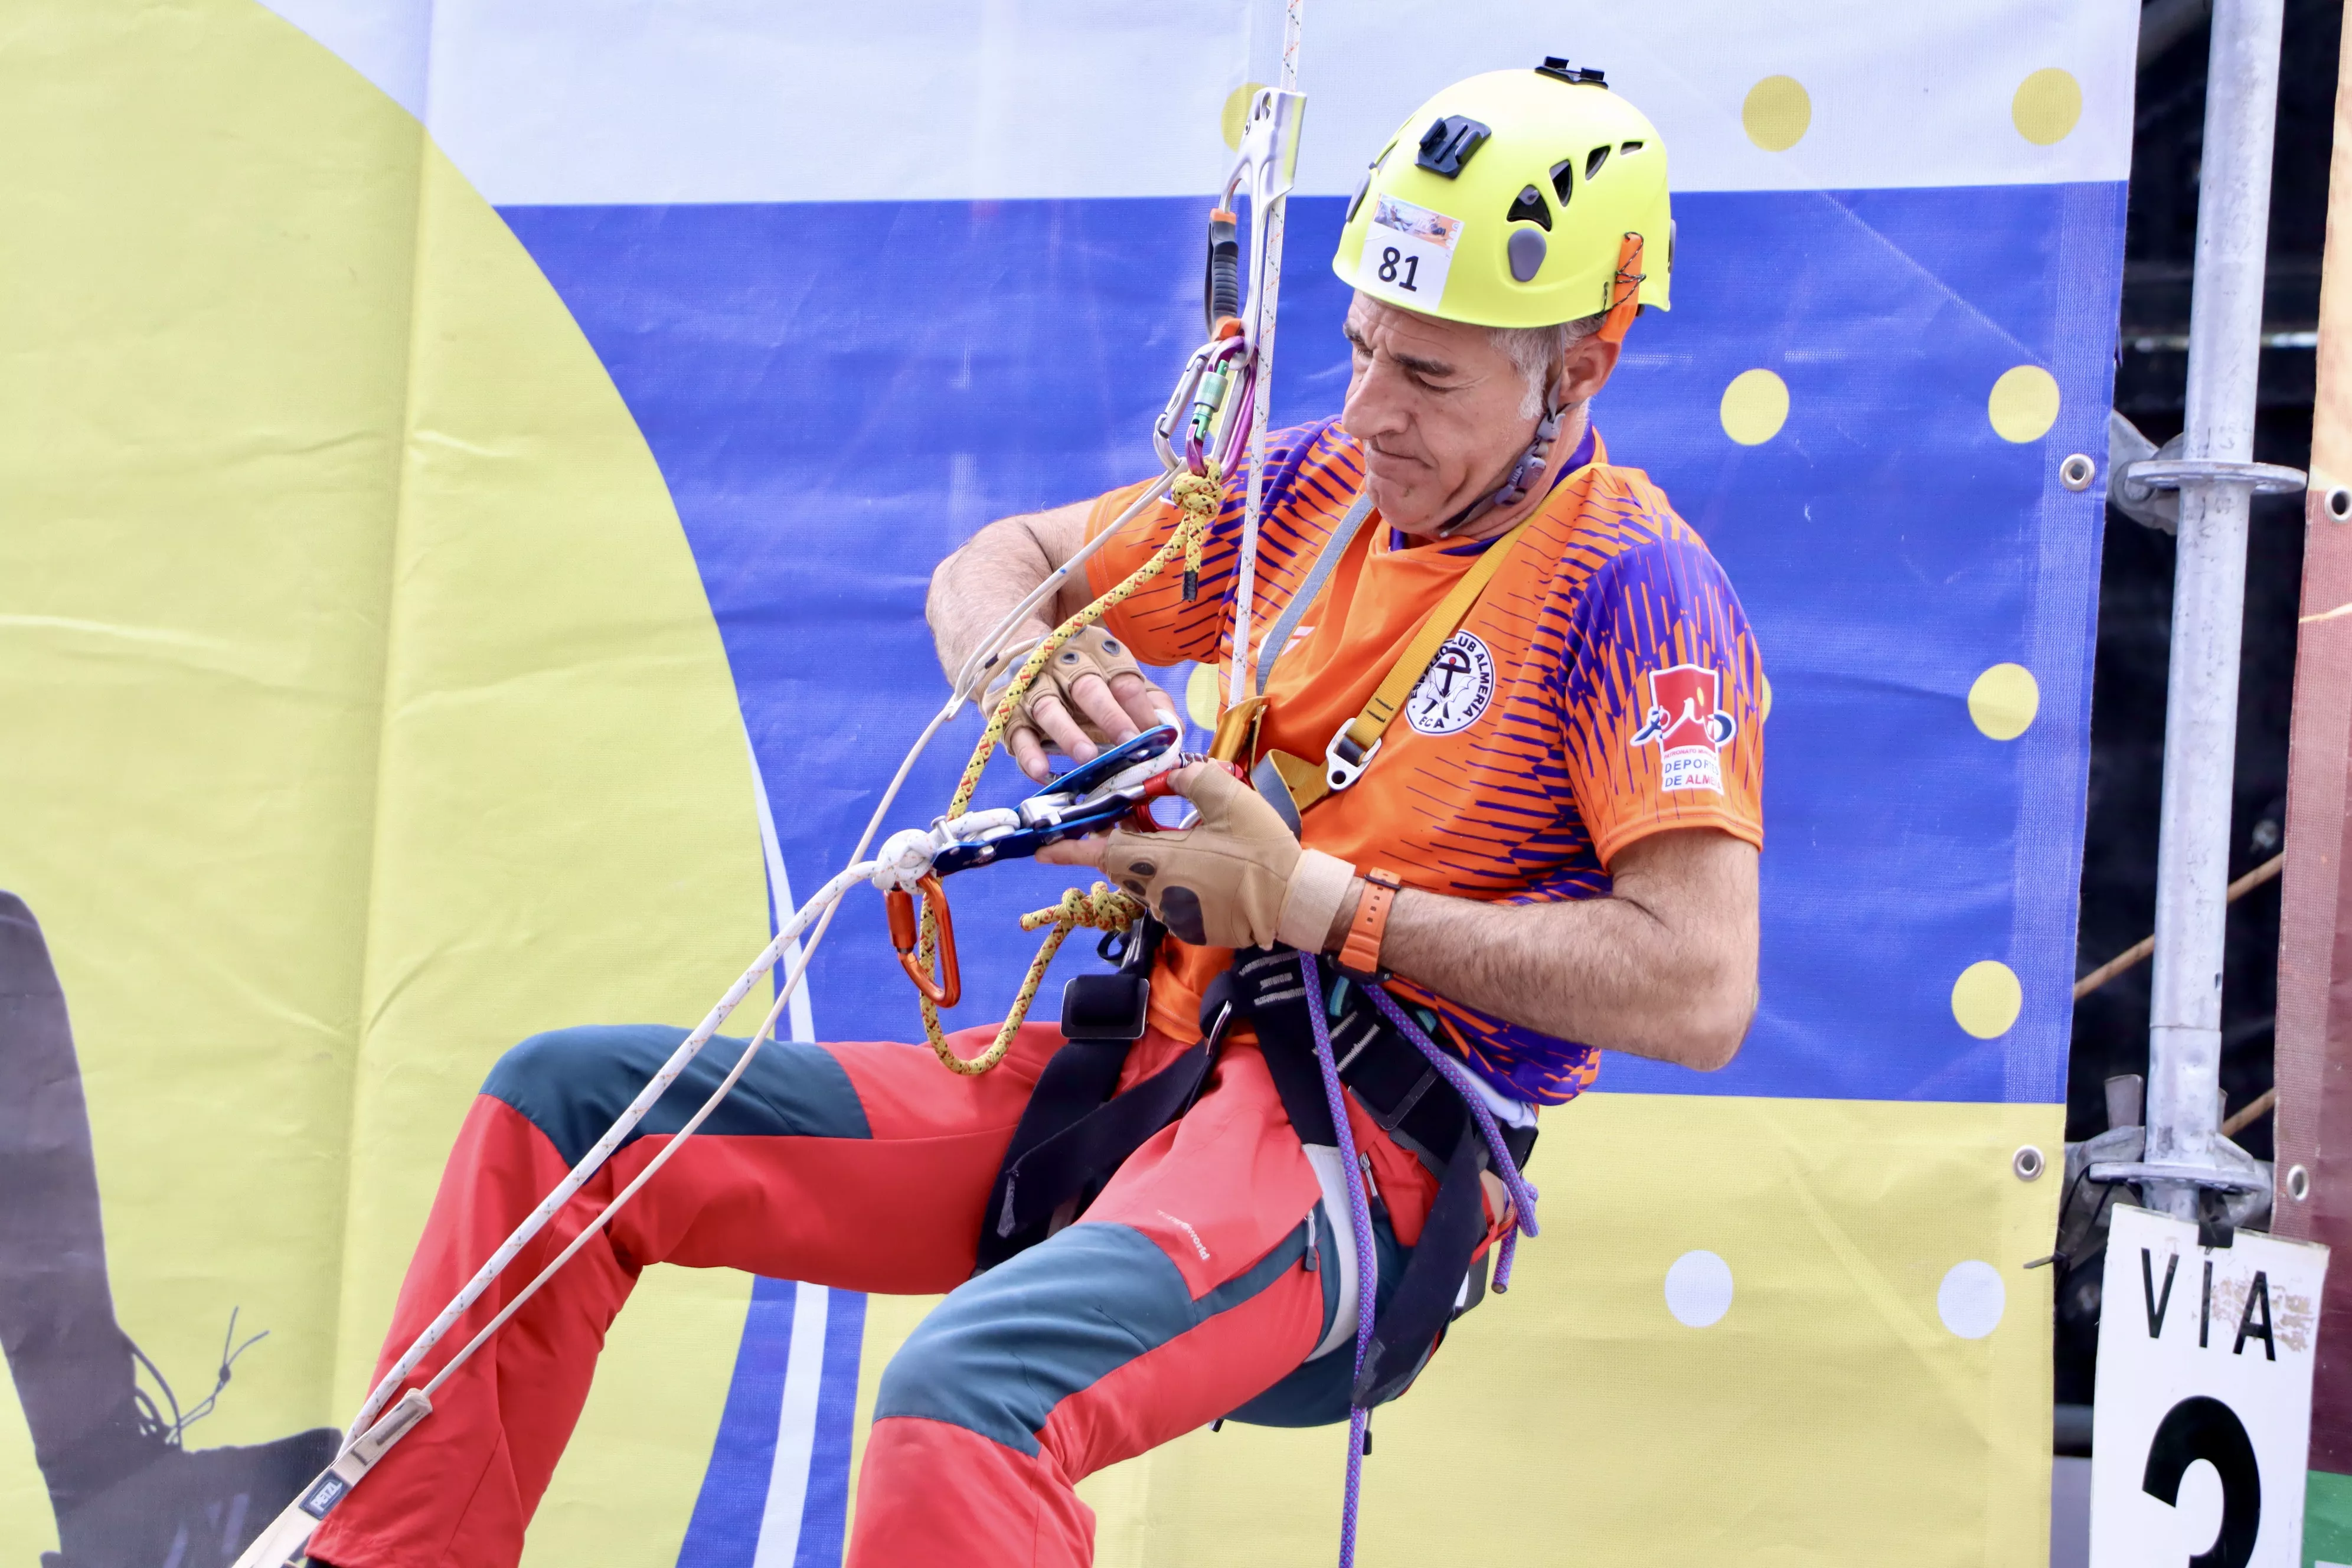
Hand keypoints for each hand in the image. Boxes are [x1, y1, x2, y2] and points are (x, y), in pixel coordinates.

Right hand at [994, 626, 1178, 782]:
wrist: (1016, 649)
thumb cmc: (1080, 673)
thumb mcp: (1114, 675)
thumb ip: (1146, 700)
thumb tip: (1174, 730)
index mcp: (1097, 654)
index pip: (1122, 679)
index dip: (1140, 707)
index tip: (1157, 735)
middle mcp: (1064, 666)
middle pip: (1088, 688)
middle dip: (1110, 717)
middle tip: (1129, 743)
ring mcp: (1033, 687)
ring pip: (1049, 708)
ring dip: (1068, 733)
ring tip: (1087, 756)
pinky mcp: (1007, 712)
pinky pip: (1016, 733)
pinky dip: (1027, 753)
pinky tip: (1041, 772)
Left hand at [1040, 763, 1307, 947]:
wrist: (1296, 902)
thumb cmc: (1263, 852)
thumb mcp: (1230, 801)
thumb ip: (1192, 780)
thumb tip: (1169, 776)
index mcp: (1164, 861)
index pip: (1103, 853)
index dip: (1069, 849)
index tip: (1040, 848)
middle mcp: (1160, 893)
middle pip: (1124, 865)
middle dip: (1122, 843)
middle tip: (1136, 820)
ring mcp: (1175, 914)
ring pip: (1147, 882)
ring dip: (1154, 861)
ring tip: (1185, 839)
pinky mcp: (1191, 928)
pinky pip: (1169, 898)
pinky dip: (1175, 879)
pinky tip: (1205, 866)